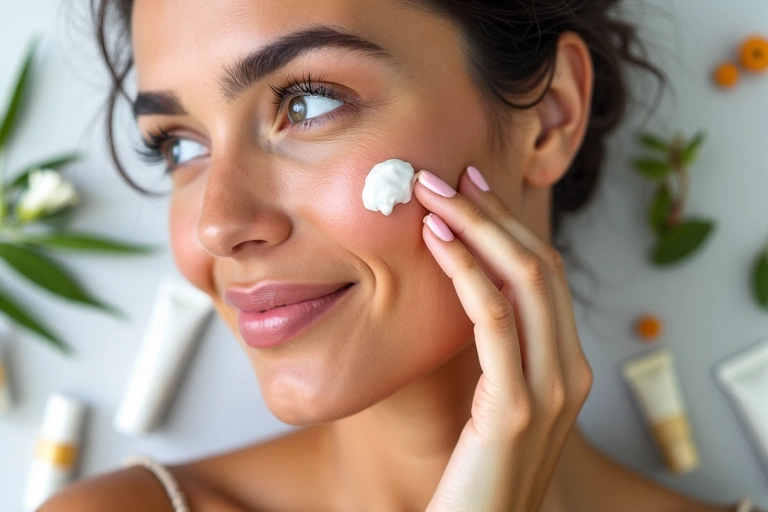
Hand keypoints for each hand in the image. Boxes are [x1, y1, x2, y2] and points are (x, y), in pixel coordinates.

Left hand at [413, 166, 592, 511]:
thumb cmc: (475, 471)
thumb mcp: (494, 402)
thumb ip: (495, 353)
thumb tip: (463, 292)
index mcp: (566, 365)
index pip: (543, 274)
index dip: (509, 224)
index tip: (471, 187)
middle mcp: (569, 370)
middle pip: (538, 265)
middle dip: (492, 211)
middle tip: (446, 175)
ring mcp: (550, 389)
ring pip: (524, 280)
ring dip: (478, 227)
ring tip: (434, 194)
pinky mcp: (517, 408)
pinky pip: (495, 320)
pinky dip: (468, 272)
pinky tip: (438, 242)